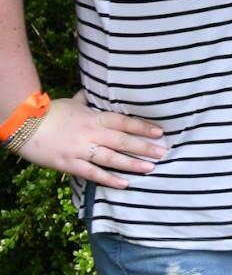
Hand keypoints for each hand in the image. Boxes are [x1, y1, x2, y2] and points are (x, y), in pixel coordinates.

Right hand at [16, 96, 166, 188]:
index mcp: (94, 117)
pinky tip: (124, 184)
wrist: (24, 126)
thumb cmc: (50, 113)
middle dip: (144, 147)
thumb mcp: (72, 103)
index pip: (124, 122)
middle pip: (123, 141)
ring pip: (112, 158)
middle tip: (163, 152)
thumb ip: (86, 100)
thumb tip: (93, 91)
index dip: (143, 127)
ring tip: (150, 168)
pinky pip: (93, 173)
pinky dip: (109, 179)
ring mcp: (81, 150)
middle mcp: (91, 134)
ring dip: (132, 164)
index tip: (160, 132)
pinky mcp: (70, 164)